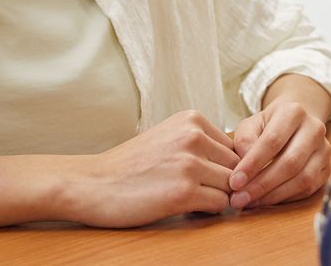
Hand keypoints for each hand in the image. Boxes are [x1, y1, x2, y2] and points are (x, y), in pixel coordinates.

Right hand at [61, 110, 239, 226]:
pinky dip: (209, 210)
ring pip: (232, 186)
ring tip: (195, 201)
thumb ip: (199, 143)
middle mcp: (193, 137)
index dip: (225, 166)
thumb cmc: (130, 165)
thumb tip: (237, 162)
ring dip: (218, 198)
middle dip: (226, 183)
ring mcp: (190, 164)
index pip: (233, 146)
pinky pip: (219, 204)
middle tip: (206, 194)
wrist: (93, 184)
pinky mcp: (183, 192)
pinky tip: (188, 208)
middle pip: (237, 166)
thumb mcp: (167, 137)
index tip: (208, 178)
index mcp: (191, 119)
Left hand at [229, 100, 330, 207]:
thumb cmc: (268, 126)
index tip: (234, 182)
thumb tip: (243, 169)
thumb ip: (244, 141)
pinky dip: (284, 198)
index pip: (272, 140)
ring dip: (273, 195)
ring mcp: (324, 150)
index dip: (252, 164)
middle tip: (239, 199)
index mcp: (294, 112)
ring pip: (302, 179)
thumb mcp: (250, 125)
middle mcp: (315, 129)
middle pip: (290, 162)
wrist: (295, 124)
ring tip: (249, 202)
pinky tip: (266, 201)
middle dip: (262, 184)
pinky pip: (307, 189)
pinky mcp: (327, 169)